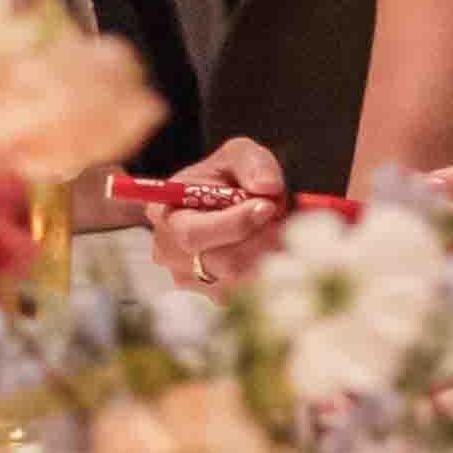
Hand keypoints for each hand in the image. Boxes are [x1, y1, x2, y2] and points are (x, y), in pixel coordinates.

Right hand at [152, 137, 290, 286]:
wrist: (221, 204)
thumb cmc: (225, 178)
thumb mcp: (237, 155)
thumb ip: (252, 163)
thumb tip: (268, 187)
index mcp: (165, 214)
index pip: (195, 234)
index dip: (236, 224)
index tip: (268, 206)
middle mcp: (171, 254)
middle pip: (224, 264)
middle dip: (264, 241)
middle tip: (287, 220)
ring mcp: (192, 281)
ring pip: (243, 281)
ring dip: (273, 255)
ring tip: (282, 229)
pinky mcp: (217, 297)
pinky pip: (252, 292)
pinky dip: (273, 269)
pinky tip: (276, 247)